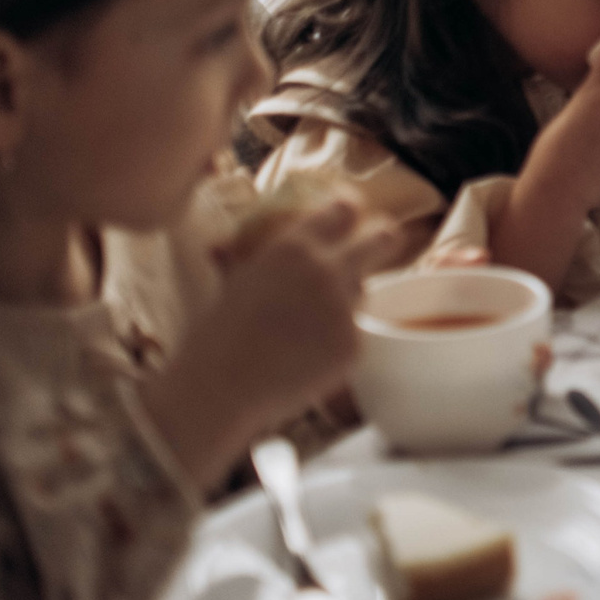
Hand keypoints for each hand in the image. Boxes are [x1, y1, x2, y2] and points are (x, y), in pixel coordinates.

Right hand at [144, 197, 403, 487]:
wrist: (218, 390)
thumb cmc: (216, 337)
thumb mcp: (238, 281)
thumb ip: (261, 259)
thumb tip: (230, 243)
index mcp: (294, 246)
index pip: (344, 209)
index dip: (348, 213)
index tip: (350, 217)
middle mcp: (327, 270)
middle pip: (383, 238)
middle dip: (382, 239)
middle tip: (380, 244)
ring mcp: (344, 309)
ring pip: (361, 293)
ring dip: (344, 301)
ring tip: (300, 329)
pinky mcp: (353, 345)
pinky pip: (352, 335)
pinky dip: (333, 345)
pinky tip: (300, 359)